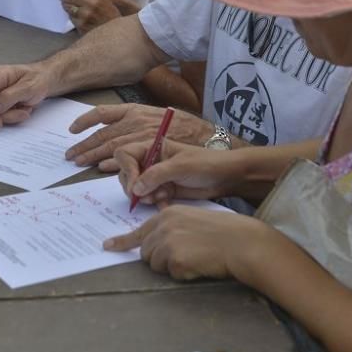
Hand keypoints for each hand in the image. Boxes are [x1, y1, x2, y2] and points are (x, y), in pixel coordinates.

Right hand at [0, 63, 54, 127]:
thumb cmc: (39, 78)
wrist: (47, 81)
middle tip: (16, 116)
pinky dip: (12, 117)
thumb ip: (10, 96)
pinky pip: (0, 117)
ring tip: (25, 109)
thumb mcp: (29, 86)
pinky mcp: (1, 106)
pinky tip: (23, 110)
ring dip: (10, 116)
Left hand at [58, 0, 138, 33]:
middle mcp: (92, 3)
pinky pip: (70, 17)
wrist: (115, 32)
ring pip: (67, 6)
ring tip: (69, 6)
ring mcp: (86, 14)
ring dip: (66, 5)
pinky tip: (76, 16)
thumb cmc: (110, 14)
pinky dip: (72, 16)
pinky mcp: (82, 24)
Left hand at [65, 103, 213, 168]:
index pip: (103, 113)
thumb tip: (116, 138)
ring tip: (79, 163)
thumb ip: (137, 125)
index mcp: (135, 110)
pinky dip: (113, 163)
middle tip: (70, 156)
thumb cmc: (185, 130)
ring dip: (93, 156)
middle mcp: (136, 121)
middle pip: (103, 134)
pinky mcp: (151, 151)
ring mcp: (144, 136)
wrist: (209, 141)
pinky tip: (102, 167)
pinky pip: (127, 158)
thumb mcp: (158, 118)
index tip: (71, 129)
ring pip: (111, 147)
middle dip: (84, 146)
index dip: (85, 120)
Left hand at [103, 205, 263, 280]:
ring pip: (156, 265)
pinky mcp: (175, 259)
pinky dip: (184, 274)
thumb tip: (154, 241)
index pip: (139, 231)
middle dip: (159, 259)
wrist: (241, 242)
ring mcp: (168, 242)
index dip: (122, 242)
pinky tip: (199, 264)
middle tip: (184, 256)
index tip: (107, 246)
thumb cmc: (223, 231)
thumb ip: (171, 226)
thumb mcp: (192, 218)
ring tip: (195, 257)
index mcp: (167, 214)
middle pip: (146, 252)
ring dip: (172, 267)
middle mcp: (164, 226)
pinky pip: (172, 274)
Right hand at [110, 139, 245, 206]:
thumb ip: (156, 175)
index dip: (126, 170)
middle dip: (134, 187)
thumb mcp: (180, 166)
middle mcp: (150, 160)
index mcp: (152, 147)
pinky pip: (149, 199)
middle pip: (126, 173)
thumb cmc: (206, 163)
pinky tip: (167, 203)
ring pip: (136, 189)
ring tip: (162, 197)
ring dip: (145, 196)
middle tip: (147, 196)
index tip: (135, 186)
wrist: (226, 177)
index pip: (125, 154)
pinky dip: (155, 204)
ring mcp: (156, 176)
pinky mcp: (163, 190)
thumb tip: (135, 189)